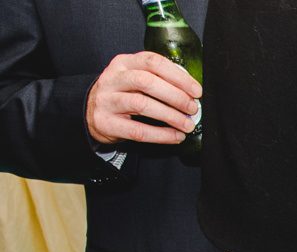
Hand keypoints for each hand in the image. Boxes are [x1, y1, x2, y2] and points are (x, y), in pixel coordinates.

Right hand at [86, 52, 200, 146]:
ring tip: (187, 124)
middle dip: (175, 96)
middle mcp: (113, 78)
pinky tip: (176, 136)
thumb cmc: (122, 94)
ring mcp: (106, 100)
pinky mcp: (106, 122)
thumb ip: (158, 79)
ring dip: (170, 115)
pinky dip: (161, 135)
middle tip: (192, 108)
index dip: (178, 76)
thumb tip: (190, 90)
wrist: (90, 112)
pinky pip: (137, 130)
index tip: (196, 91)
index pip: (152, 62)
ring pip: (141, 104)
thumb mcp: (134, 78)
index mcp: (123, 63)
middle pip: (146, 81)